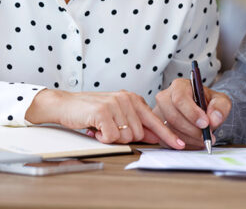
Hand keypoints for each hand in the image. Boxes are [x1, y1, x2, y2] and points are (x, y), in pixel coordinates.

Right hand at [25, 89, 184, 148]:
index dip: (167, 135)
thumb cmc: (91, 111)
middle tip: (109, 130)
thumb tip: (155, 136)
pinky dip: (102, 138)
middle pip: (138, 134)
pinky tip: (95, 129)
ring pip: (126, 137)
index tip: (179, 145)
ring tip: (101, 128)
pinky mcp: (103, 111)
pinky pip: (111, 137)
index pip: (155, 120)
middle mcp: (126, 99)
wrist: (66, 105)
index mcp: (132, 99)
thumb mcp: (117, 114)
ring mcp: (115, 104)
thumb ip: (136, 124)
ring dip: (112, 138)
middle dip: (124, 138)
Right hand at [153, 78, 231, 147]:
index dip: (192, 113)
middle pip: (173, 116)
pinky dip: (184, 144)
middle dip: (192, 129)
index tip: (205, 123)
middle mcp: (166, 97)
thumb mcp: (221, 101)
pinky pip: (167, 140)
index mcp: (180, 86)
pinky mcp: (158, 128)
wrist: (204, 113)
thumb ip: (220, 107)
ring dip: (190, 138)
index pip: (180, 98)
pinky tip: (194, 141)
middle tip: (206, 135)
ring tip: (203, 138)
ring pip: (171, 130)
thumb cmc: (209, 104)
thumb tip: (214, 118)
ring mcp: (159, 113)